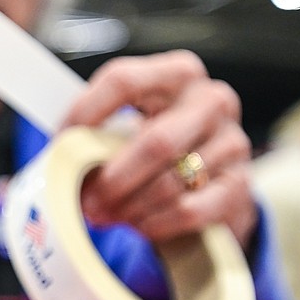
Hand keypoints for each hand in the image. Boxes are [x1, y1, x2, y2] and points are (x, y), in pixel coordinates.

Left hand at [62, 50, 257, 245]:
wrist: (212, 176)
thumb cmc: (159, 142)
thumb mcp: (133, 123)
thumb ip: (101, 131)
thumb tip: (60, 159)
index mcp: (177, 73)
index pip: (123, 80)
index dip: (86, 113)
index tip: (61, 143)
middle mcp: (211, 100)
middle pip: (155, 142)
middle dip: (113, 179)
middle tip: (86, 202)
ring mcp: (232, 143)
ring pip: (172, 182)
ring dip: (130, 206)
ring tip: (106, 216)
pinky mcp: (239, 186)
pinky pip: (191, 210)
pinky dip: (157, 223)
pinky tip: (139, 226)